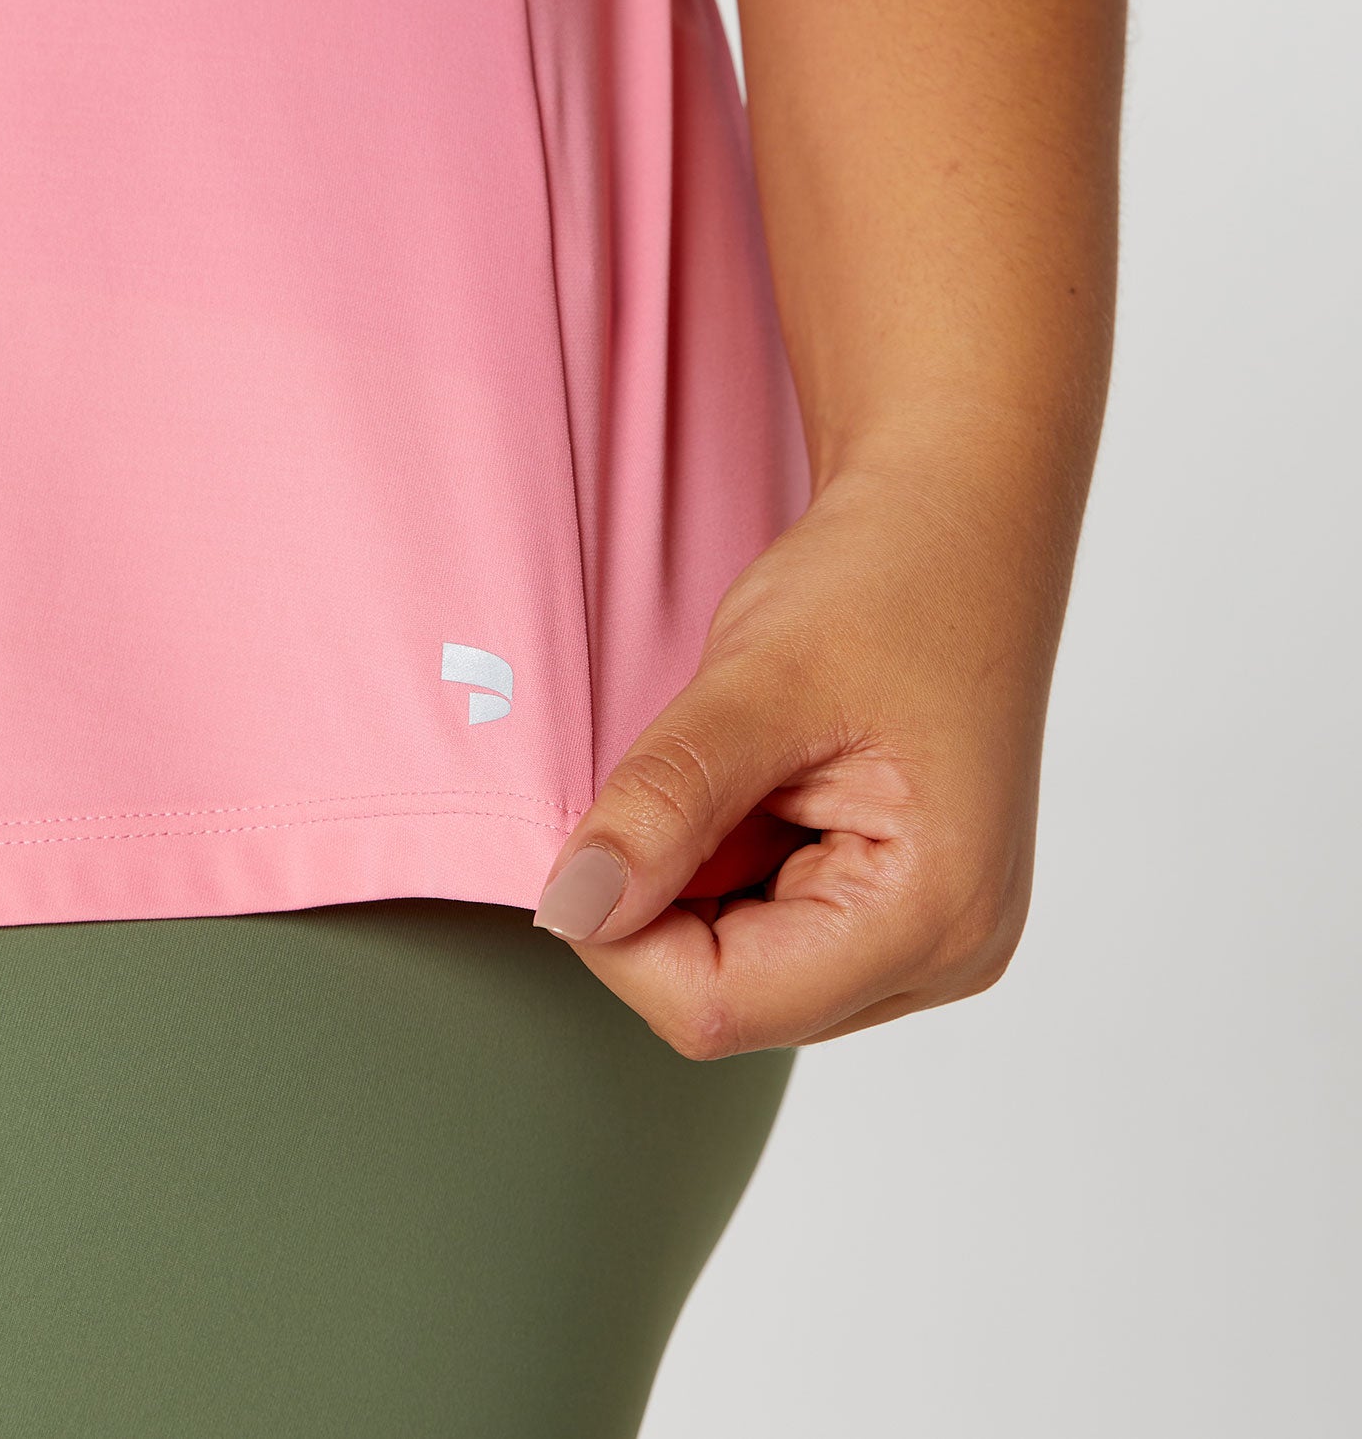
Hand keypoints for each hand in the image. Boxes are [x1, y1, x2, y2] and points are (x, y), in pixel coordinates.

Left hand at [532, 454, 1066, 1057]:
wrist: (956, 520)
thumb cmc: (889, 577)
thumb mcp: (761, 678)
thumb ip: (666, 800)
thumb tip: (571, 908)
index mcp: (935, 913)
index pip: (721, 1007)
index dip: (621, 933)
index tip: (590, 829)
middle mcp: (947, 951)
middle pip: (731, 999)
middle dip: (663, 899)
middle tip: (682, 771)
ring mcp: (930, 937)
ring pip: (741, 969)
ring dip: (696, 877)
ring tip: (745, 765)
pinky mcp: (901, 906)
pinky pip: (770, 927)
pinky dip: (728, 862)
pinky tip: (762, 784)